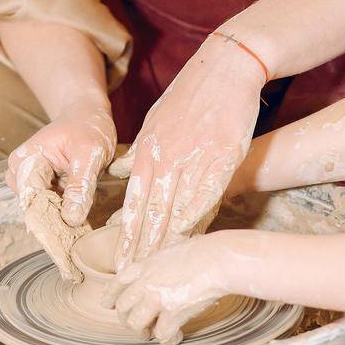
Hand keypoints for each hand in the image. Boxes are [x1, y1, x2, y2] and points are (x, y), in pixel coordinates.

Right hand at [5, 106, 115, 277]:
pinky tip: (76, 246)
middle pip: (35, 214)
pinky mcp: (41, 189)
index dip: (49, 233)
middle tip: (72, 271)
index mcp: (26, 162)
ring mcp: (29, 183)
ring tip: (74, 266)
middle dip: (53, 241)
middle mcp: (20, 174)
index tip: (63, 259)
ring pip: (42, 216)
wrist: (85, 114)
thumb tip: (70, 218)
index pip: (34, 204)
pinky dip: (63, 226)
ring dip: (58, 236)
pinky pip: (50, 211)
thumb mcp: (89, 152)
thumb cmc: (87, 126)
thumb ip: (80, 184)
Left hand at [107, 33, 265, 266]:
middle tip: (133, 277)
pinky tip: (189, 237)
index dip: (127, 235)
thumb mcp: (155, 121)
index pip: (133, 202)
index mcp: (148, 151)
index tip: (121, 262)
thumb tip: (122, 170)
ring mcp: (193, 158)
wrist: (224, 67)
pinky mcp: (220, 156)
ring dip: (166, 242)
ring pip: (176, 208)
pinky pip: (206, 193)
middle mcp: (166, 158)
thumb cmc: (191, 94)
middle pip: (150, 212)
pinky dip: (196, 217)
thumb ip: (140, 151)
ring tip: (158, 269)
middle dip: (141, 248)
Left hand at [113, 235, 236, 344]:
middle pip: (122, 309)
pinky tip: (177, 336)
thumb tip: (159, 279)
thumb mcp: (171, 254)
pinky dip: (169, 339)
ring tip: (154, 333)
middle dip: (128, 321)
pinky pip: (161, 335)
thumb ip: (158, 268)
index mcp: (144, 266)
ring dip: (144, 333)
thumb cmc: (203, 252)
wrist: (218, 259)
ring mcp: (156, 298)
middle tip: (140, 326)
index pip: (116, 284)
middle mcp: (145, 283)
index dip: (109, 297)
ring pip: (136, 325)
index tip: (108, 305)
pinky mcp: (172, 313)